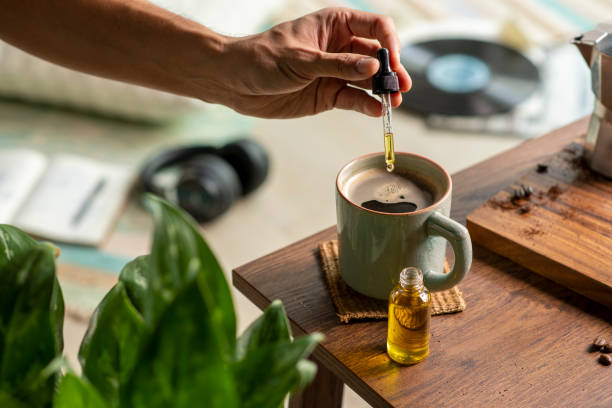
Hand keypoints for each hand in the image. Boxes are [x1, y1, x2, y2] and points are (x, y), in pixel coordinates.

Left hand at [198, 8, 410, 118]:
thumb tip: (373, 67)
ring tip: (393, 103)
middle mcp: (340, 48)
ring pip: (368, 81)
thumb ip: (338, 65)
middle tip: (401, 88)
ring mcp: (336, 72)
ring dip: (382, 91)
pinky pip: (353, 99)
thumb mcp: (301, 60)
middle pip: (378, 56)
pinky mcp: (328, 95)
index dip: (390, 43)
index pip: (376, 27)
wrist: (234, 82)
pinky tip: (375, 111)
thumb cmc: (262, 58)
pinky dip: (365, 105)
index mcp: (335, 25)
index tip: (393, 62)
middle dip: (392, 71)